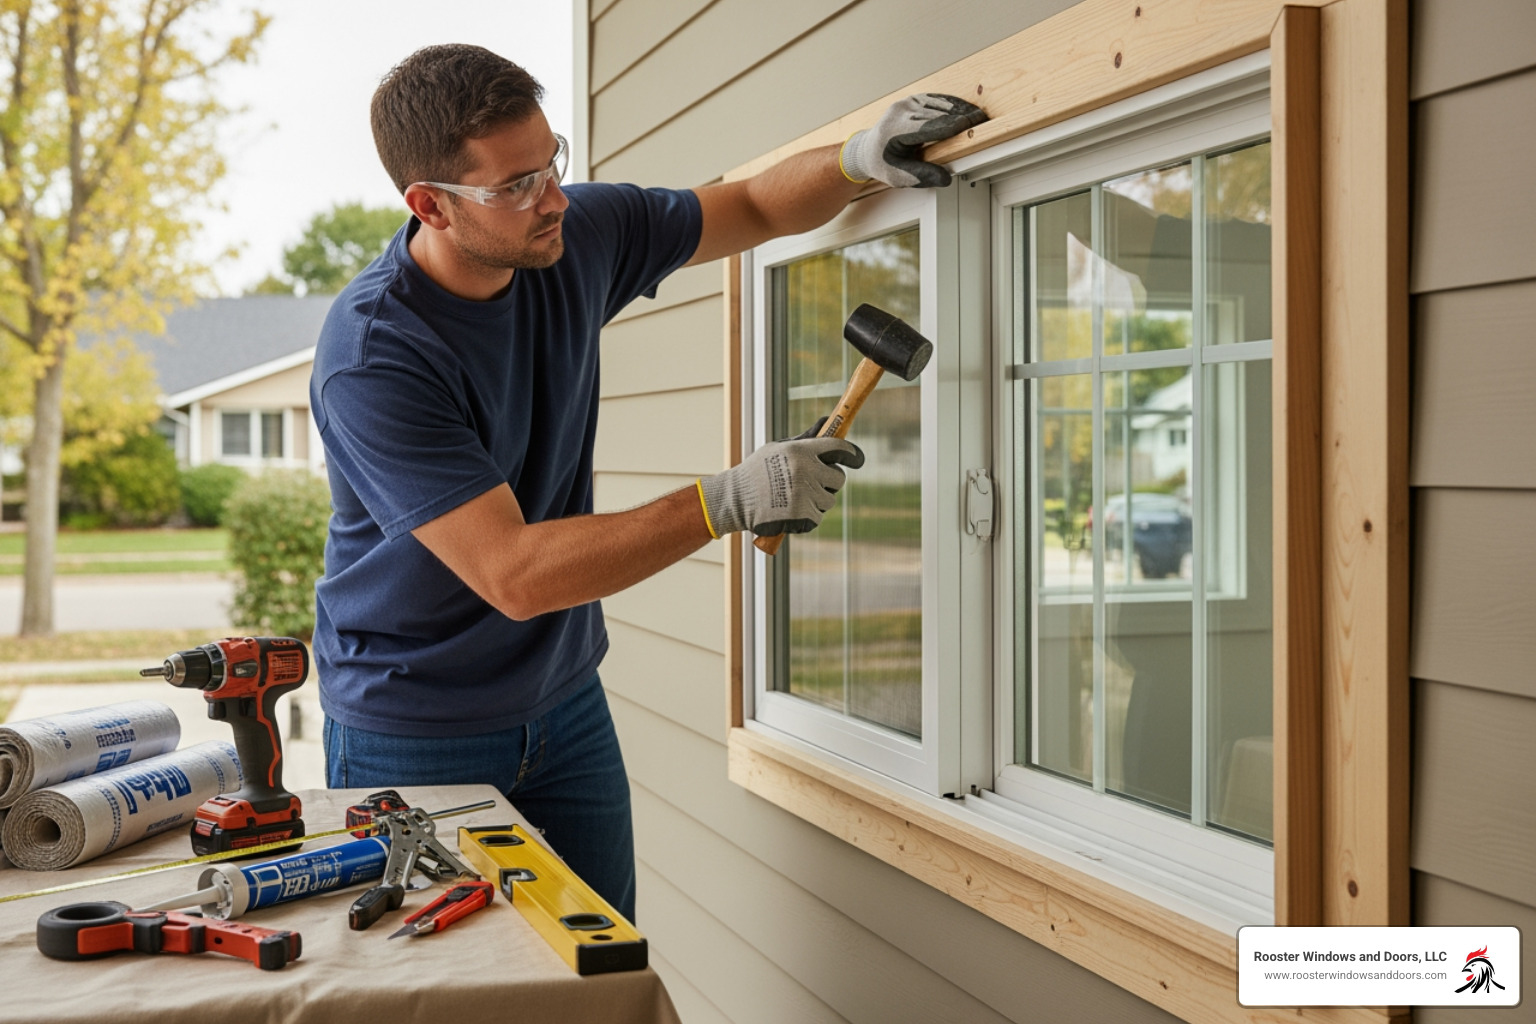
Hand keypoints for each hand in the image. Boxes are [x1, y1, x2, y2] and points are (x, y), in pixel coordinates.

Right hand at [698, 433, 864, 536]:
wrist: (735, 499)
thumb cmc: (757, 472)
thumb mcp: (779, 449)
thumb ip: (806, 439)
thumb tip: (827, 420)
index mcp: (801, 450)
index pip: (838, 447)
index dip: (853, 454)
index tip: (857, 460)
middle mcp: (806, 470)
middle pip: (838, 478)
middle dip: (829, 482)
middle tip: (810, 484)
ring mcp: (805, 494)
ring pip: (829, 500)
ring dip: (817, 501)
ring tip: (793, 498)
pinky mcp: (802, 515)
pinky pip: (818, 517)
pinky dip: (807, 518)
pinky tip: (790, 511)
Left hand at [840, 93, 988, 187]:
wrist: (868, 149)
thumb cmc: (883, 163)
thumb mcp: (898, 177)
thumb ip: (922, 176)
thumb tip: (946, 178)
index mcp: (895, 129)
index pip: (927, 125)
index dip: (950, 125)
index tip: (970, 125)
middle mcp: (900, 111)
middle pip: (937, 113)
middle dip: (960, 117)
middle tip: (982, 122)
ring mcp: (907, 103)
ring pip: (939, 104)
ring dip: (960, 109)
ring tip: (978, 117)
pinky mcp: (914, 100)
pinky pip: (937, 100)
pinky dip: (953, 105)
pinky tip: (966, 110)